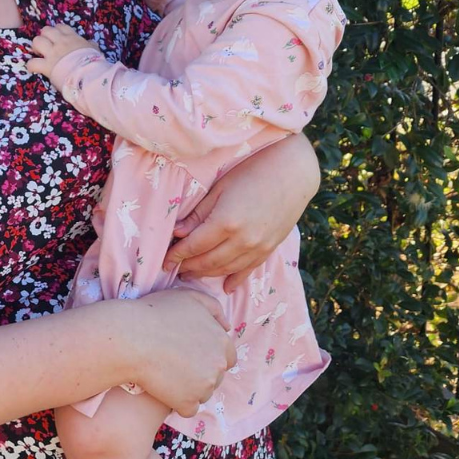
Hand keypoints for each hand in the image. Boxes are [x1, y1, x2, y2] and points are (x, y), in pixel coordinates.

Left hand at [26, 24, 102, 79]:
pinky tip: (34, 69)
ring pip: (37, 41)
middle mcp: (60, 43)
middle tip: (46, 46)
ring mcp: (52, 53)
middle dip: (44, 37)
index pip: (60, 27)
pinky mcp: (46, 66)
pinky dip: (31, 66)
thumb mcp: (94, 50)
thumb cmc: (94, 63)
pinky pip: (32, 63)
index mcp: (72, 38)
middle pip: (46, 30)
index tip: (57, 38)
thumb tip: (91, 43)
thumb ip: (90, 45)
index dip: (56, 31)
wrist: (90, 75)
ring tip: (39, 54)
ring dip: (36, 47)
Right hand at [121, 289, 235, 417]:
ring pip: (202, 393)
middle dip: (200, 371)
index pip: (228, 356)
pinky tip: (163, 387)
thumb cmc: (158, 314)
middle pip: (215, 376)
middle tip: (176, 361)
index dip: (209, 354)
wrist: (132, 338)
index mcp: (222, 342)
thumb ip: (214, 308)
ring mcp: (204, 387)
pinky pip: (188, 408)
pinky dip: (178, 402)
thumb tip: (226, 326)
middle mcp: (218, 366)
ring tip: (167, 373)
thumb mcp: (190, 298)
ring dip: (189, 387)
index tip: (190, 352)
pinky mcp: (188, 403)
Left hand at [164, 132, 320, 292]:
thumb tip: (177, 233)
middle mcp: (242, 240)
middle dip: (188, 267)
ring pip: (226, 269)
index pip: (194, 246)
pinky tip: (225, 287)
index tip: (164, 261)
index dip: (176, 255)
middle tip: (174, 270)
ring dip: (206, 274)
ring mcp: (258, 247)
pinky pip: (248, 270)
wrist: (293, 172)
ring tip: (191, 275)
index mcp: (225, 222)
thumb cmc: (252, 170)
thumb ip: (199, 213)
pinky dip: (234, 279)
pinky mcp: (269, 248)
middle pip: (208, 261)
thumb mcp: (220, 188)